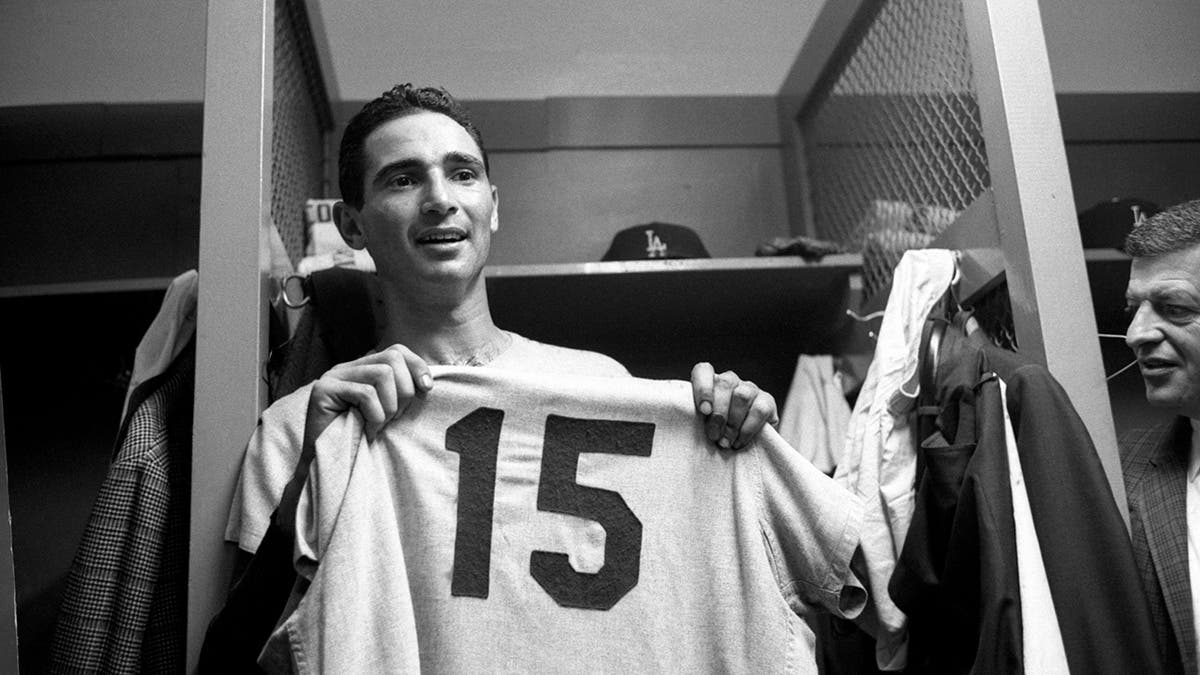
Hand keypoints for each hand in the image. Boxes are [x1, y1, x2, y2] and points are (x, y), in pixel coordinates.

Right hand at [305, 344, 432, 446]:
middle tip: (394, 418)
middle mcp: (347, 368)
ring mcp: (333, 377)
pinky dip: (374, 416)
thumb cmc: (360, 441)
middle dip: (404, 390)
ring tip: (378, 426)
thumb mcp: (387, 413)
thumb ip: (400, 394)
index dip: (417, 367)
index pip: (396, 351)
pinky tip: (367, 432)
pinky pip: (366, 394)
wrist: (327, 467)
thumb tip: (428, 383)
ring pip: (382, 374)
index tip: (427, 389)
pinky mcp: (323, 390)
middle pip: (393, 358)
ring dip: (389, 406)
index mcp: (363, 370)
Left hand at [690, 362, 778, 449]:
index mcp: (710, 383)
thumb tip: (684, 424)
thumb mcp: (700, 425)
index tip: (704, 411)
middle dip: (719, 413)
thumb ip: (694, 419)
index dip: (703, 388)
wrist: (746, 445)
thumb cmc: (715, 434)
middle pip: (725, 384)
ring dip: (733, 423)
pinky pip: (759, 410)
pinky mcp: (767, 401)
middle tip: (714, 436)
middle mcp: (731, 381)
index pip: (704, 371)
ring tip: (726, 442)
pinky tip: (739, 442)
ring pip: (742, 395)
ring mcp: (750, 389)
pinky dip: (748, 429)